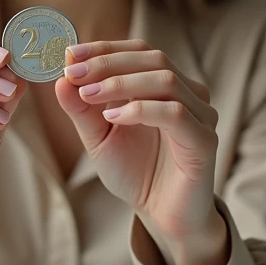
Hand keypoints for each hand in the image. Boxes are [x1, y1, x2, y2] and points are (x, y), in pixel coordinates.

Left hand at [55, 40, 226, 264]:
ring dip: (121, 83)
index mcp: (165, 86)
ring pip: (165, 81)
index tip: (69, 54)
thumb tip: (61, 77)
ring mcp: (201, 117)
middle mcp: (189, 95)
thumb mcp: (98, 137)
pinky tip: (114, 117)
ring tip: (88, 95)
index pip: (139, 51)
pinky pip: (175, 114)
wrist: (162, 216)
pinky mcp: (204, 142)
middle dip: (108, 63)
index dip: (105, 48)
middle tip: (74, 73)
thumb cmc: (135, 172)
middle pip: (154, 59)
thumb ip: (81, 108)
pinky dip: (141, 110)